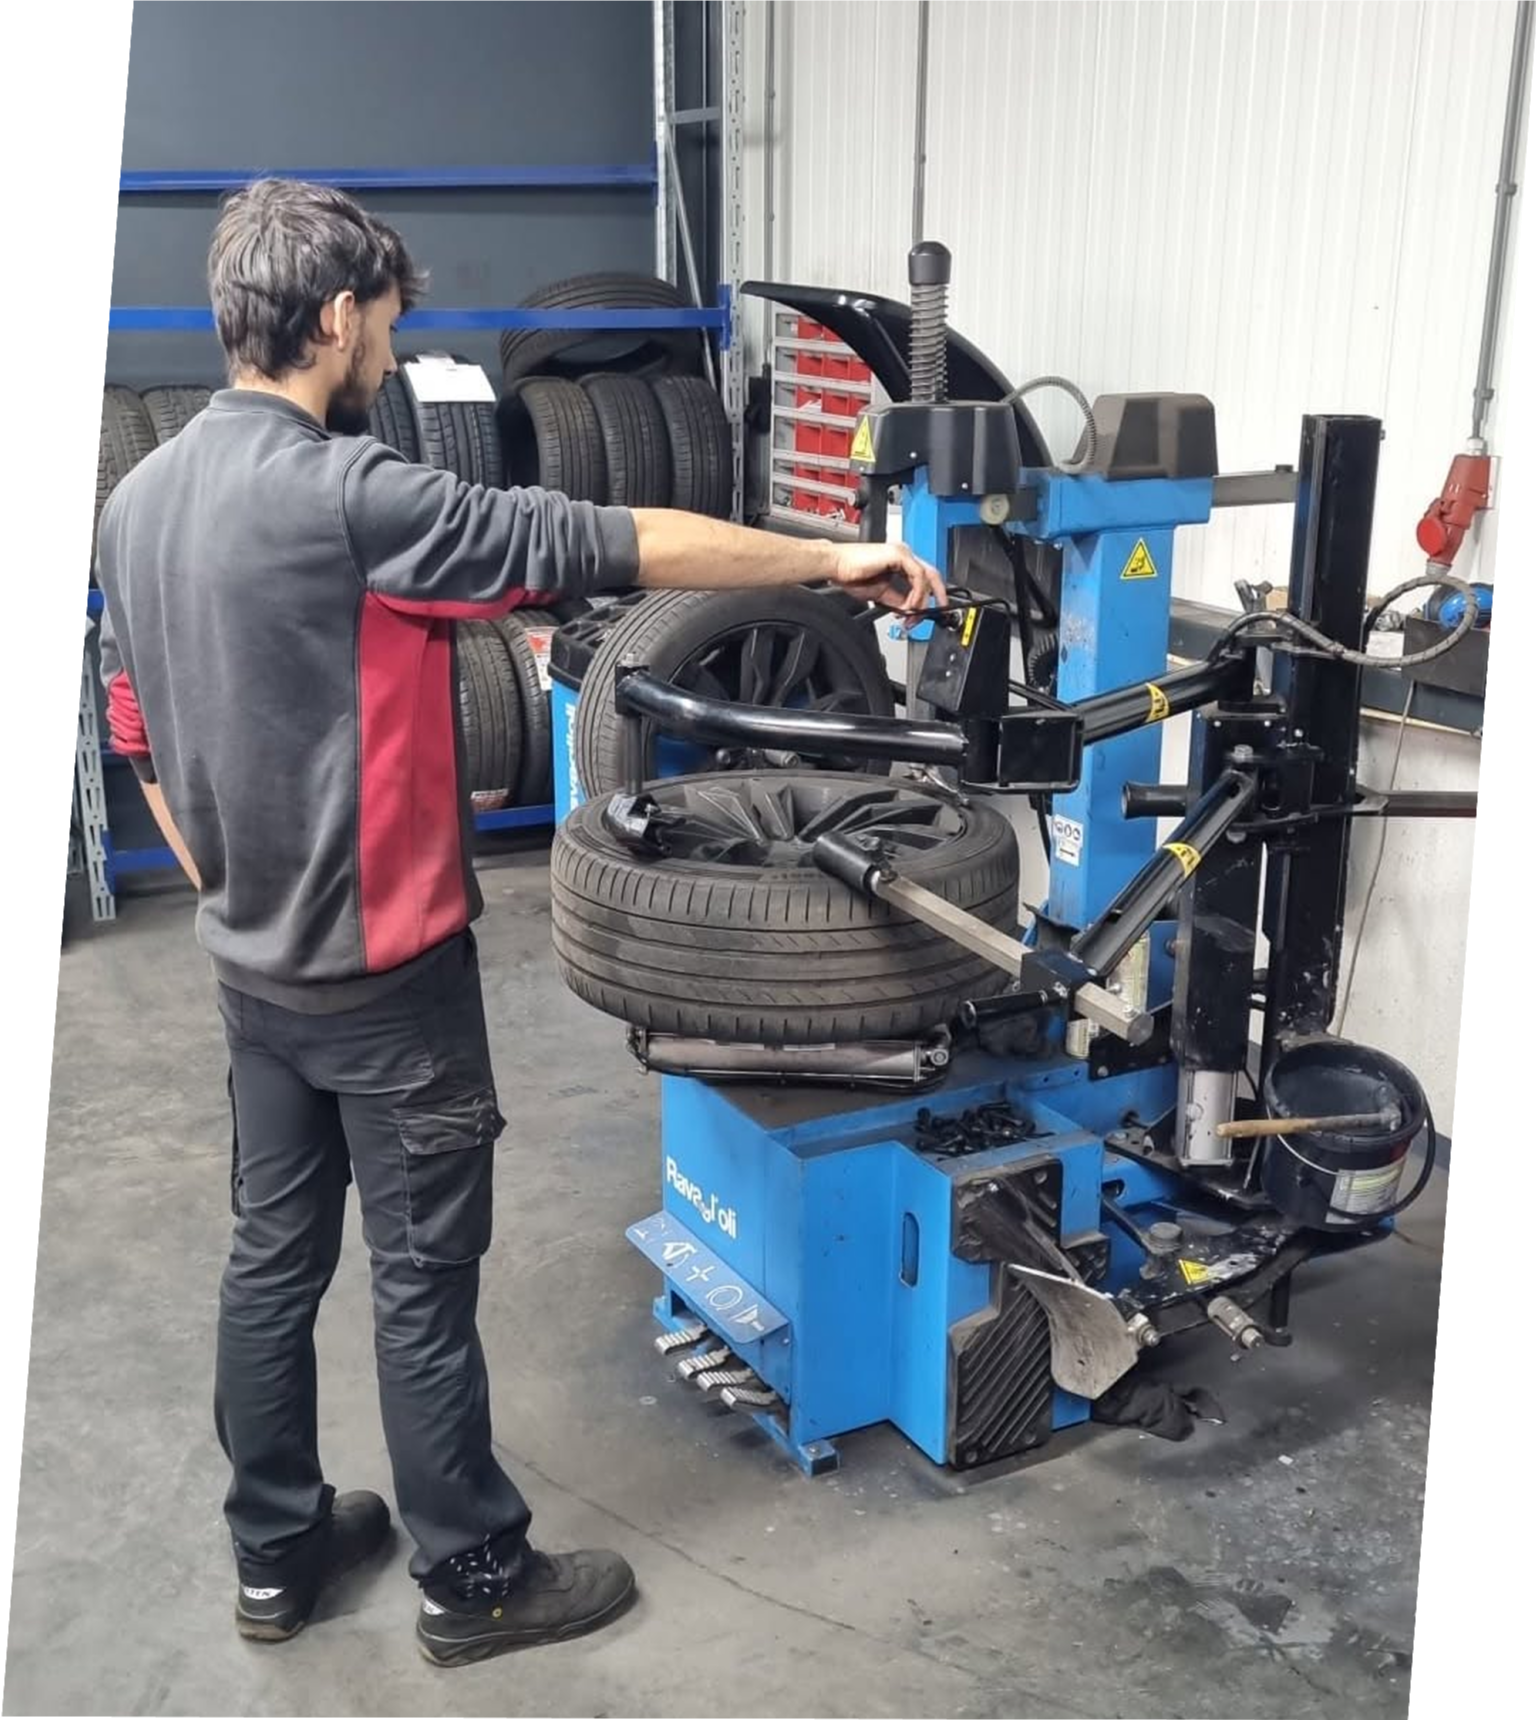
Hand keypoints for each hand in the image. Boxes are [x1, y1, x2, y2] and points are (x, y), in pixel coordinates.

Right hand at [827, 542, 946, 625]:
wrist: (836, 566)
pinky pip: (918, 575)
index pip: (923, 579)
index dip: (927, 597)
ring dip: (923, 600)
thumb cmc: (851, 575)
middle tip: (937, 613)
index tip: (925, 614)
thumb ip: (898, 600)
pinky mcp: (899, 555)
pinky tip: (908, 605)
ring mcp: (903, 553)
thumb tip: (910, 610)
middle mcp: (904, 555)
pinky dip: (917, 593)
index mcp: (900, 562)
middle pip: (932, 575)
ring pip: (927, 576)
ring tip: (913, 614)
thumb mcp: (881, 594)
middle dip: (937, 596)